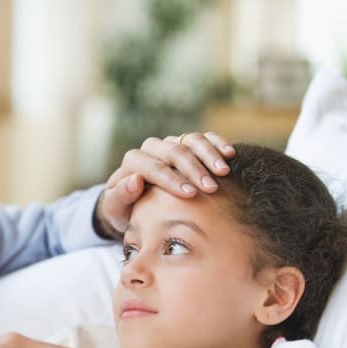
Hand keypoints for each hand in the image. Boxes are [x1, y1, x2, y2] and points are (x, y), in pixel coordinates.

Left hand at [96, 131, 234, 235]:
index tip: (190, 194)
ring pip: (190, 140)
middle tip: (212, 188)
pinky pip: (203, 137)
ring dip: (209, 155)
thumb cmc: (125, 210)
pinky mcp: (186, 143)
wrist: (135, 202)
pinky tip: (230, 154)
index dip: (172, 180)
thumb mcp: (116, 208)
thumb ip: (120, 196)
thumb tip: (136, 180)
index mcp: (133, 162)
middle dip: (194, 170)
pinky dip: (217, 142)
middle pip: (174, 152)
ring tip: (224, 172)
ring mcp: (170, 144)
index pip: (153, 167)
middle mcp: (151, 148)